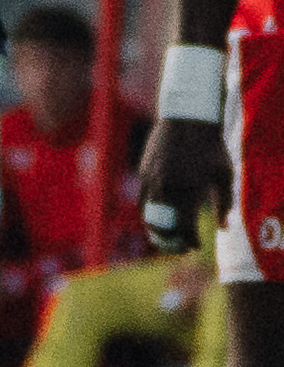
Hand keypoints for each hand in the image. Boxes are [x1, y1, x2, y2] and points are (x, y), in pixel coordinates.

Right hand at [138, 113, 227, 250]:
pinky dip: (150, 211)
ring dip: (157, 229)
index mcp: (189, 191)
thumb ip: (225, 203)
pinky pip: (143, 199)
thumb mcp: (224, 175)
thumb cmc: (210, 147)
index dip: (191, 242)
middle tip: (179, 248)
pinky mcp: (144, 172)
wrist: (186, 119)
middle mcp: (167, 189)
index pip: (185, 228)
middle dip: (171, 242)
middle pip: (163, 227)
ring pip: (148, 215)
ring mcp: (152, 180)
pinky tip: (159, 215)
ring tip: (166, 236)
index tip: (196, 246)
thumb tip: (222, 228)